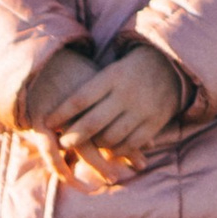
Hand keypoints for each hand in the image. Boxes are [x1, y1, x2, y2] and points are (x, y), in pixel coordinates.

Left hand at [29, 44, 186, 183]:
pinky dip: (117, 151)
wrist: (170, 66)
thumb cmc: (128, 72)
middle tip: (62, 143)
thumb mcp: (109, 72)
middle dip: (73, 137)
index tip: (47, 122)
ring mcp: (141, 110)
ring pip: (110, 138)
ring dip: (95, 145)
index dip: (61, 113)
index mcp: (112, 77)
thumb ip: (89, 90)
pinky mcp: (154, 123)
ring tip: (87, 146)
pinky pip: (130, 144)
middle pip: (92, 122)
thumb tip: (57, 112)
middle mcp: (126, 94)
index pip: (80, 99)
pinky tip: (108, 150)